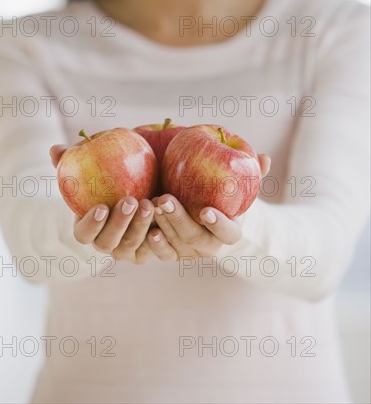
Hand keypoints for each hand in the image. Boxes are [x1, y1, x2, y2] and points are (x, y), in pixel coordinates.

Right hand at [50, 145, 154, 263]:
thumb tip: (55, 150)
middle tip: (131, 201)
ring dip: (140, 226)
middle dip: (119, 223)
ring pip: (132, 246)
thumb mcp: (94, 164)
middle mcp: (107, 243)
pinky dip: (159, 238)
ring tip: (150, 203)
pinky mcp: (150, 249)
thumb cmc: (113, 174)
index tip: (101, 206)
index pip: (82, 234)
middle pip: (108, 243)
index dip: (90, 224)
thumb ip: (72, 158)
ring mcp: (128, 250)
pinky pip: (155, 250)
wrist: (147, 184)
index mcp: (87, 228)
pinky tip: (164, 218)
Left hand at [147, 154, 270, 261]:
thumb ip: (251, 174)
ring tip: (151, 204)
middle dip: (179, 220)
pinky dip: (155, 244)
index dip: (219, 224)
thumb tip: (265, 158)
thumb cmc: (224, 197)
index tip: (206, 210)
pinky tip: (147, 228)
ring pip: (176, 245)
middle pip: (195, 239)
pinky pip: (163, 254)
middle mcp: (210, 247)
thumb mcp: (239, 186)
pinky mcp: (173, 254)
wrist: (206, 217)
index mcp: (230, 231)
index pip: (229, 233)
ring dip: (163, 225)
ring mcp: (190, 252)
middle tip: (164, 199)